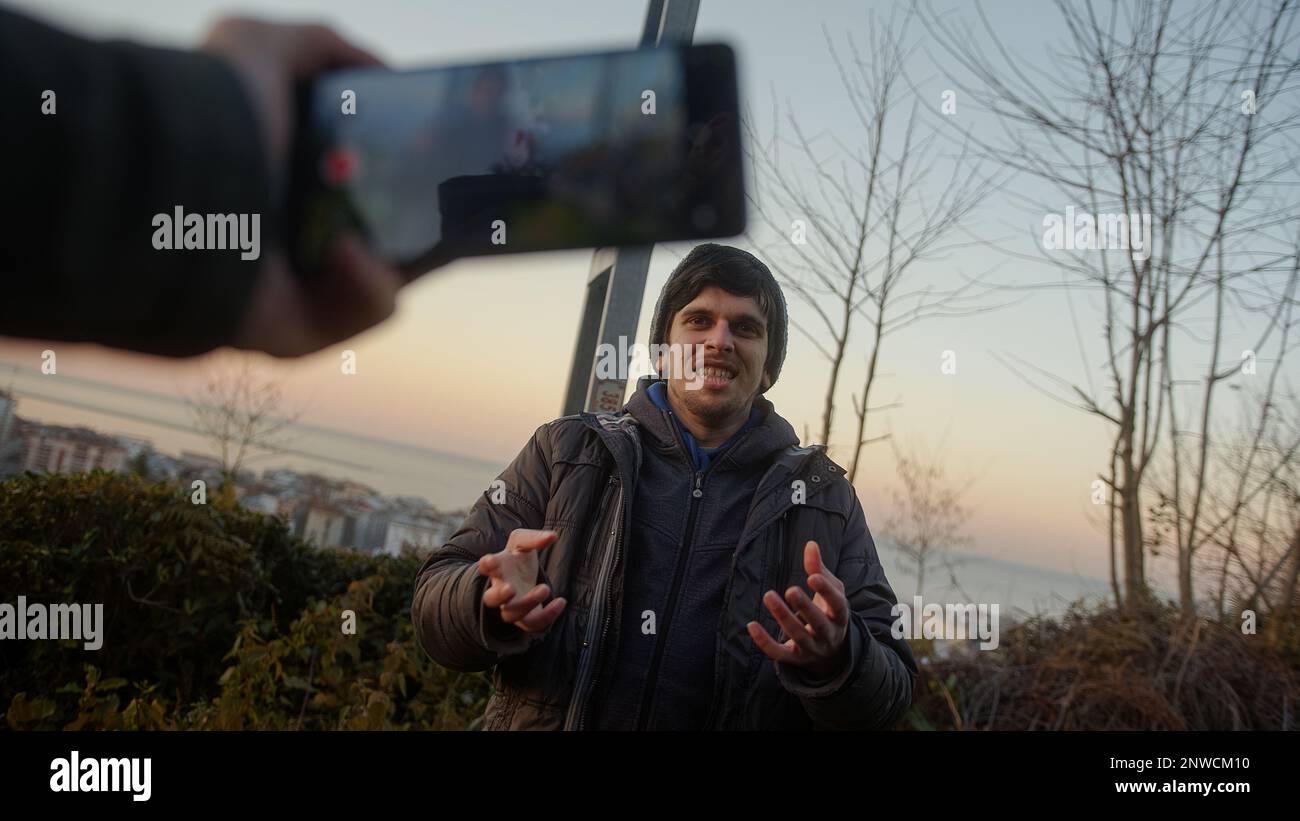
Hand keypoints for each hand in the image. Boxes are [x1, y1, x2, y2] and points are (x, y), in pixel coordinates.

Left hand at [201, 19, 405, 356]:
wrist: (176, 189)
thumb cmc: (210, 119)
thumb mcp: (257, 45)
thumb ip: (322, 46)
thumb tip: (379, 70)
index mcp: (280, 183)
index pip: (356, 189)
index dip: (401, 180)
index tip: (433, 167)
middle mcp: (284, 239)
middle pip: (381, 242)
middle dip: (420, 228)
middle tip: (447, 210)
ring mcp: (294, 290)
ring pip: (383, 283)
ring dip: (386, 256)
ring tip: (358, 230)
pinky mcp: (301, 332)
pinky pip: (366, 312)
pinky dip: (366, 283)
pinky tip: (345, 250)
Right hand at [477, 529, 566, 632]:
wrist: (521, 578)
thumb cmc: (517, 559)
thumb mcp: (522, 542)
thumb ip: (534, 538)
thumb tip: (553, 536)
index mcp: (498, 568)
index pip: (487, 567)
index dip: (486, 565)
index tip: (489, 560)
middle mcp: (500, 590)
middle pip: (491, 599)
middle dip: (499, 595)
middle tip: (510, 587)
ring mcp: (511, 606)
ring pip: (511, 615)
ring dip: (526, 604)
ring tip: (544, 588)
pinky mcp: (526, 618)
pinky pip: (533, 625)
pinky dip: (547, 616)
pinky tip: (561, 601)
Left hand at [746, 540, 849, 678]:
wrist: (832, 652)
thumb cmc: (829, 610)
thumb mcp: (831, 590)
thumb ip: (819, 568)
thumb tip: (810, 544)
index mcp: (840, 616)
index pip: (837, 605)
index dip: (827, 592)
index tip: (813, 577)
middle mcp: (828, 635)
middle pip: (818, 623)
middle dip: (805, 607)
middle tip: (790, 590)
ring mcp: (812, 649)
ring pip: (798, 636)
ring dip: (783, 617)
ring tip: (769, 595)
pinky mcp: (794, 658)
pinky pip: (778, 653)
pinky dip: (764, 642)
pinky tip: (751, 625)